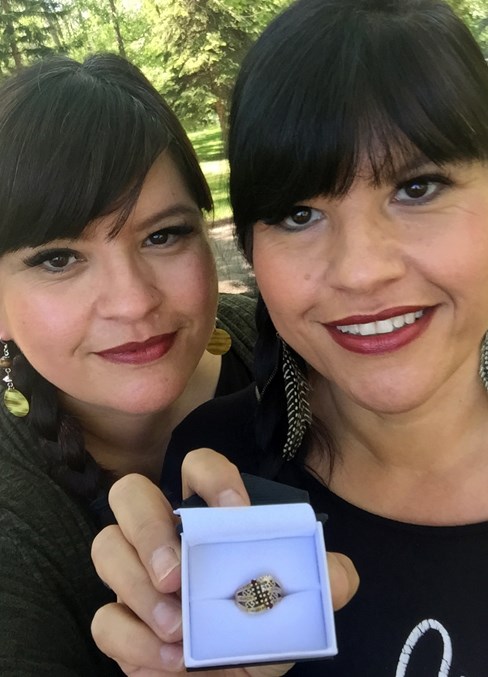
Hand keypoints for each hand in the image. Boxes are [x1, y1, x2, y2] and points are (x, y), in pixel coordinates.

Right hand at [91, 451, 358, 675]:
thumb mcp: (298, 604)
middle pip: (130, 492)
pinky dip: (134, 641)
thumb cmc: (262, 630)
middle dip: (147, 528)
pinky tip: (171, 660)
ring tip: (179, 630)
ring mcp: (135, 574)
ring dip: (139, 590)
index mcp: (206, 518)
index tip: (236, 512)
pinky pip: (104, 618)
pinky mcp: (119, 621)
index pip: (197, 466)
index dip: (211, 476)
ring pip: (106, 548)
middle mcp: (163, 535)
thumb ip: (324, 582)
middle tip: (177, 573)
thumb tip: (336, 573)